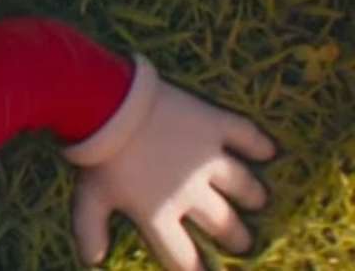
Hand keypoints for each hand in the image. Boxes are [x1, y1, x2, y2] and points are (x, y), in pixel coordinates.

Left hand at [68, 58, 275, 270]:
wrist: (108, 105)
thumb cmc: (97, 153)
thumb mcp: (89, 195)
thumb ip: (90, 229)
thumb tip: (92, 260)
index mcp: (159, 213)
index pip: (181, 254)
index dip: (193, 268)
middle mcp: (191, 192)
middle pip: (221, 223)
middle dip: (234, 236)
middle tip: (242, 241)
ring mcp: (206, 158)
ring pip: (241, 184)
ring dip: (251, 195)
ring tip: (258, 200)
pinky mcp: (212, 125)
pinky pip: (244, 136)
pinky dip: (258, 144)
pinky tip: (269, 152)